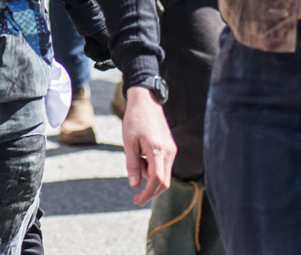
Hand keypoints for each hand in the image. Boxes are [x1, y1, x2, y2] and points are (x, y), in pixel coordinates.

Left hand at [120, 86, 174, 205]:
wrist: (146, 100)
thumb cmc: (134, 119)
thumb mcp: (129, 143)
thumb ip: (133, 165)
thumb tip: (135, 185)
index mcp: (158, 150)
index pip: (157, 180)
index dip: (148, 193)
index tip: (137, 200)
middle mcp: (169, 152)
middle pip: (164, 181)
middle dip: (151, 191)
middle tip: (136, 197)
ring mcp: (172, 150)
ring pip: (163, 173)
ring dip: (149, 175)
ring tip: (136, 156)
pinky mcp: (170, 147)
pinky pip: (164, 165)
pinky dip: (153, 167)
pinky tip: (142, 156)